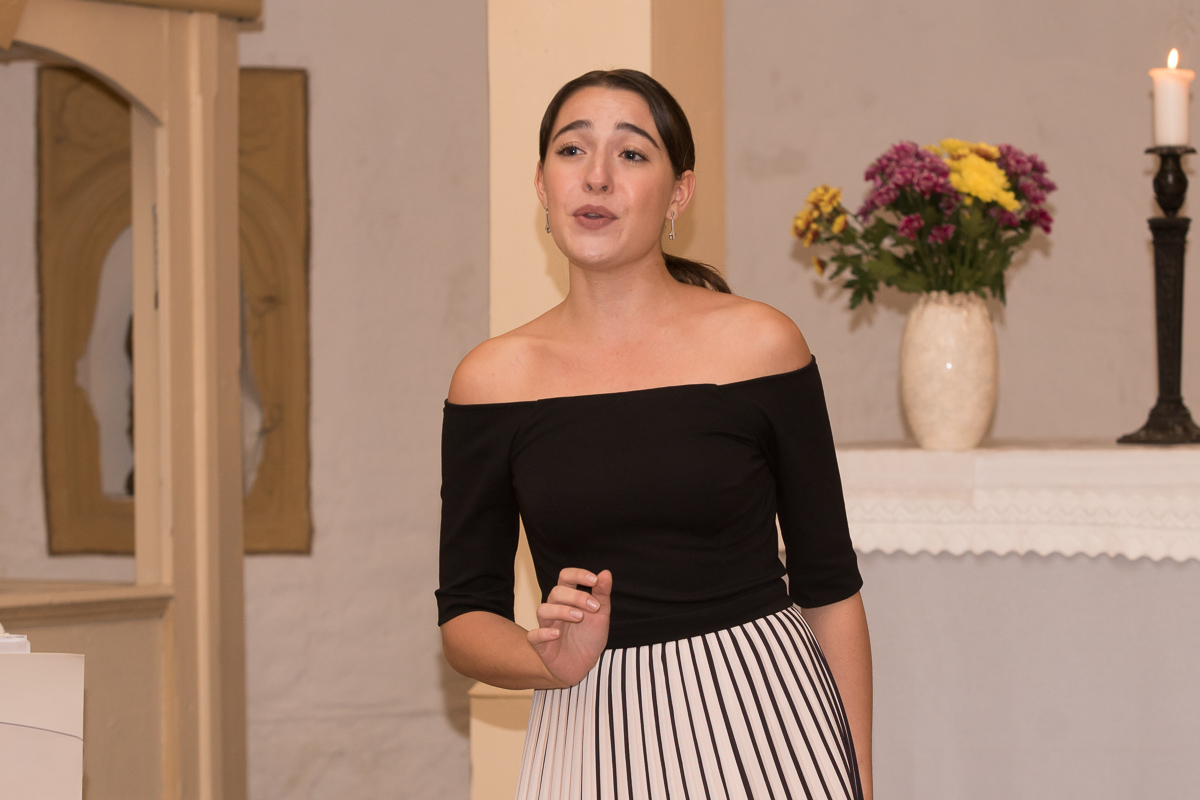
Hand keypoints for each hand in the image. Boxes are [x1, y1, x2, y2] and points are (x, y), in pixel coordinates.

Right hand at [527, 568, 611, 687]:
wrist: (584, 665)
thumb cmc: (589, 636)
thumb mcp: (601, 614)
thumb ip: (602, 594)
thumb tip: (606, 573)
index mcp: (568, 598)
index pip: (566, 577)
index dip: (578, 574)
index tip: (595, 580)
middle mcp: (555, 609)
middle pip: (556, 592)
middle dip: (576, 596)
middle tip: (593, 607)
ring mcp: (546, 626)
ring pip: (543, 610)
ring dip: (561, 611)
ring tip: (579, 617)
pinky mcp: (541, 645)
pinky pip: (533, 635)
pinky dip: (543, 633)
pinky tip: (557, 634)